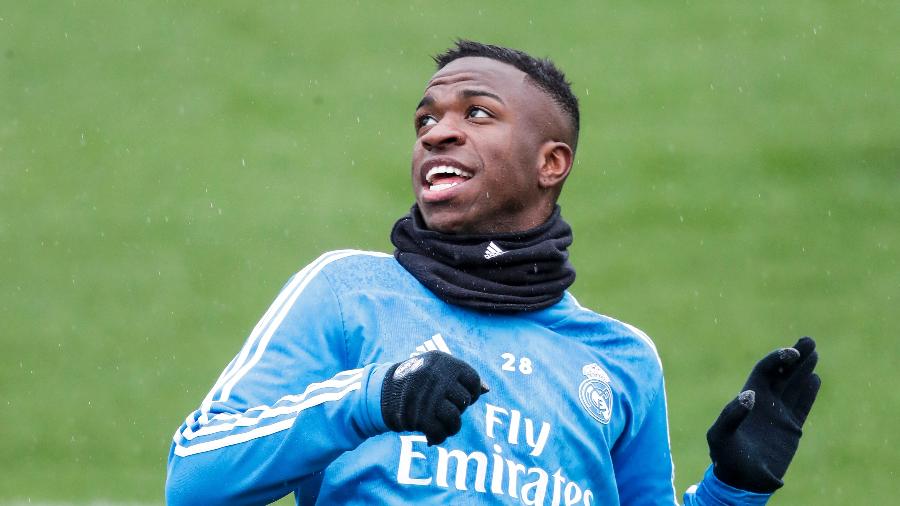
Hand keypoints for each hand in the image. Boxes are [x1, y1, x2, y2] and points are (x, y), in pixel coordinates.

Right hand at [381, 351, 487, 444]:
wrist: (380, 392)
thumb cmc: (416, 381)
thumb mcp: (436, 369)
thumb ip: (460, 377)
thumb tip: (487, 389)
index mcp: (442, 361)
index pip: (473, 380)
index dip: (470, 392)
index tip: (458, 397)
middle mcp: (435, 375)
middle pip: (464, 401)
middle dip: (458, 410)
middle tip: (445, 410)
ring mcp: (427, 395)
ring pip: (455, 418)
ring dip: (451, 427)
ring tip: (443, 426)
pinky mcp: (419, 415)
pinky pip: (440, 432)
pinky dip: (438, 437)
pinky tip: (431, 436)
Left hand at [707, 337, 820, 492]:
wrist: (742, 482)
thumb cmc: (726, 458)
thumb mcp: (720, 436)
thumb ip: (731, 416)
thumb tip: (749, 395)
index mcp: (747, 398)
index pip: (764, 371)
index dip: (777, 360)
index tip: (792, 353)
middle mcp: (764, 402)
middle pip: (782, 373)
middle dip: (795, 356)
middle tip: (809, 340)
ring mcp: (779, 414)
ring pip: (794, 385)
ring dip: (804, 369)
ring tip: (815, 352)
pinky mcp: (791, 428)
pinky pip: (801, 405)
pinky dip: (808, 392)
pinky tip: (815, 378)